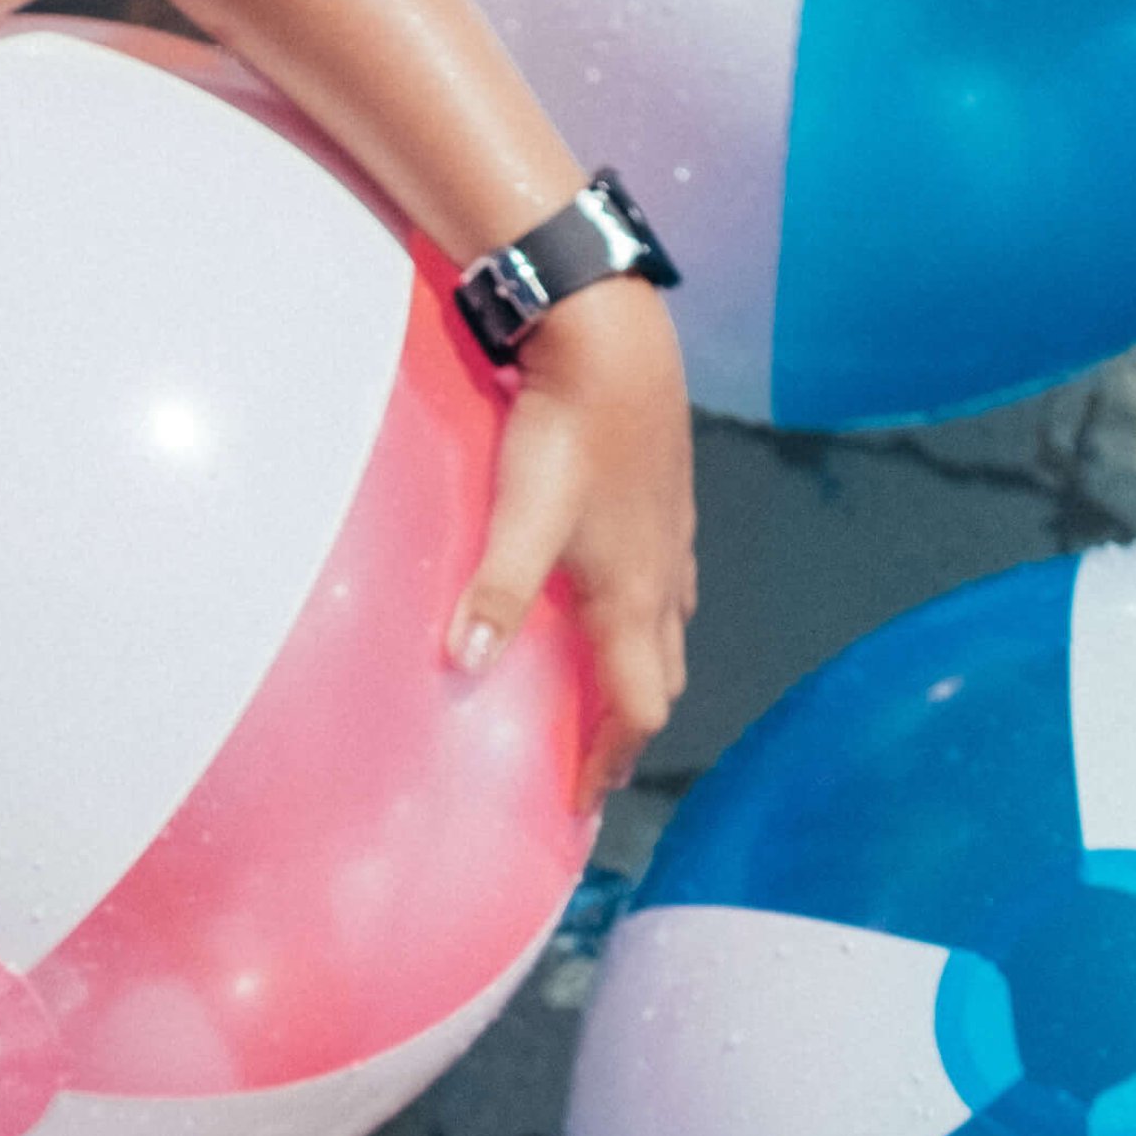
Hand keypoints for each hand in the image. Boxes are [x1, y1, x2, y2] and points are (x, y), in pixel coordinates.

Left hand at [443, 278, 695, 811]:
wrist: (612, 337)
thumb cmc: (568, 429)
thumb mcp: (521, 516)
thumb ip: (496, 595)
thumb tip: (463, 667)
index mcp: (633, 596)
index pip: (636, 706)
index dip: (610, 759)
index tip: (581, 798)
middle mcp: (664, 576)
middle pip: (660, 676)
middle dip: (629, 725)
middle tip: (592, 758)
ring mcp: (672, 536)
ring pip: (669, 628)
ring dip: (641, 670)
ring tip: (603, 691)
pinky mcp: (666, 499)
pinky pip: (667, 583)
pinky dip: (646, 616)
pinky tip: (616, 597)